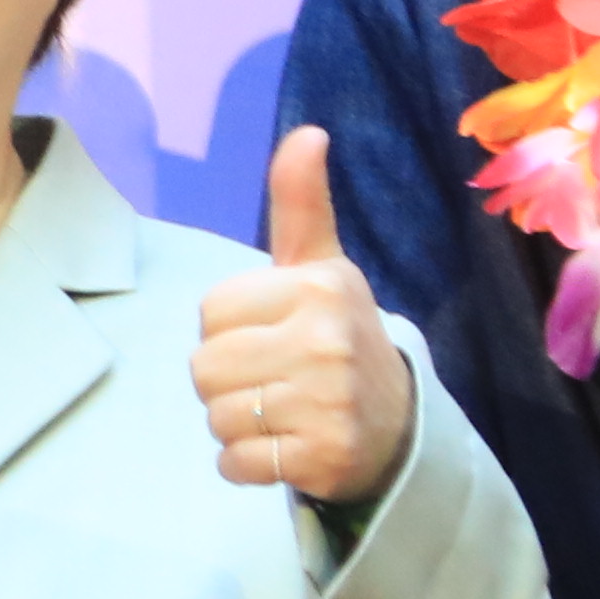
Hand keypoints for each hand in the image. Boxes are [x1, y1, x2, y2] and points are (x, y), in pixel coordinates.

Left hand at [193, 129, 417, 508]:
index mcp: (320, 287)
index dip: (229, 328)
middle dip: (226, 380)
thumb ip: (301, 204)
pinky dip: (246, 465)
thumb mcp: (321, 267)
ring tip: (279, 412)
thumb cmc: (337, 336)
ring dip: (235, 424)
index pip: (211, 312)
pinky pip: (236, 464)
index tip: (271, 333)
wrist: (396, 425)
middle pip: (204, 368)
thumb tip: (307, 133)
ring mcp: (328, 404)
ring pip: (217, 418)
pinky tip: (282, 447)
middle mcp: (326, 341)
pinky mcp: (323, 458)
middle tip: (272, 380)